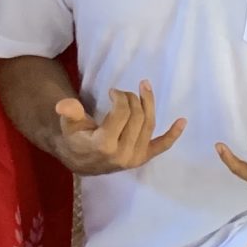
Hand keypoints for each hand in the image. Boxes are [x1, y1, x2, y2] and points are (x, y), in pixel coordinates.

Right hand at [53, 80, 185, 176]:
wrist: (79, 160)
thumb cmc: (74, 138)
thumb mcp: (68, 124)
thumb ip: (69, 113)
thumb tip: (65, 104)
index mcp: (104, 145)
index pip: (122, 113)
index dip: (119, 97)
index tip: (112, 92)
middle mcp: (123, 154)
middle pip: (137, 116)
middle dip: (131, 98)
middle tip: (121, 93)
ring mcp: (135, 158)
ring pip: (149, 125)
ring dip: (149, 103)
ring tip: (144, 87)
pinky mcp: (142, 158)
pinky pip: (160, 146)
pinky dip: (173, 134)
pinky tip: (182, 122)